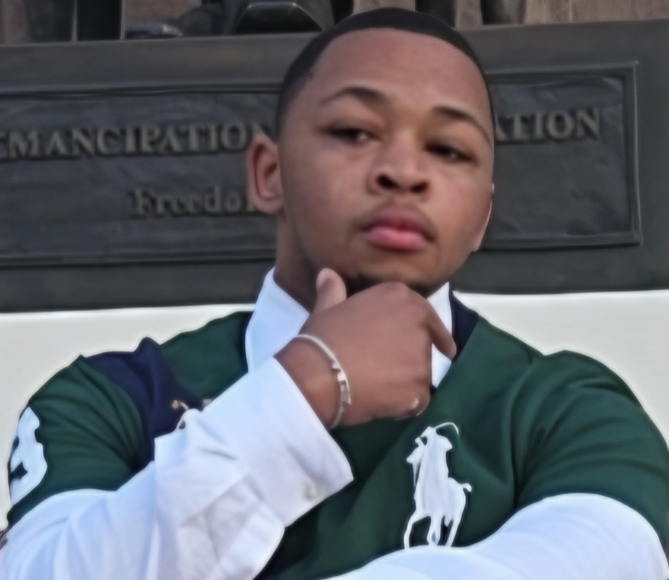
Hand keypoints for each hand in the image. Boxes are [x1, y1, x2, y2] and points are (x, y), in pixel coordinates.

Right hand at [276, 269, 455, 426]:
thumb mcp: (326, 309)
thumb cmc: (322, 338)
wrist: (319, 374)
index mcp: (400, 297)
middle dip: (410, 357)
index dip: (429, 329)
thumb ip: (334, 291)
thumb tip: (328, 273)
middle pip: (424, 344)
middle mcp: (418, 323)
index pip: (424, 313)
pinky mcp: (420, 388)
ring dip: (406, 382)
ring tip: (378, 388)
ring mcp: (422, 357)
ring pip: (421, 373)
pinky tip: (383, 404)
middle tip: (385, 369)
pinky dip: (405, 404)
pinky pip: (419, 399)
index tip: (440, 344)